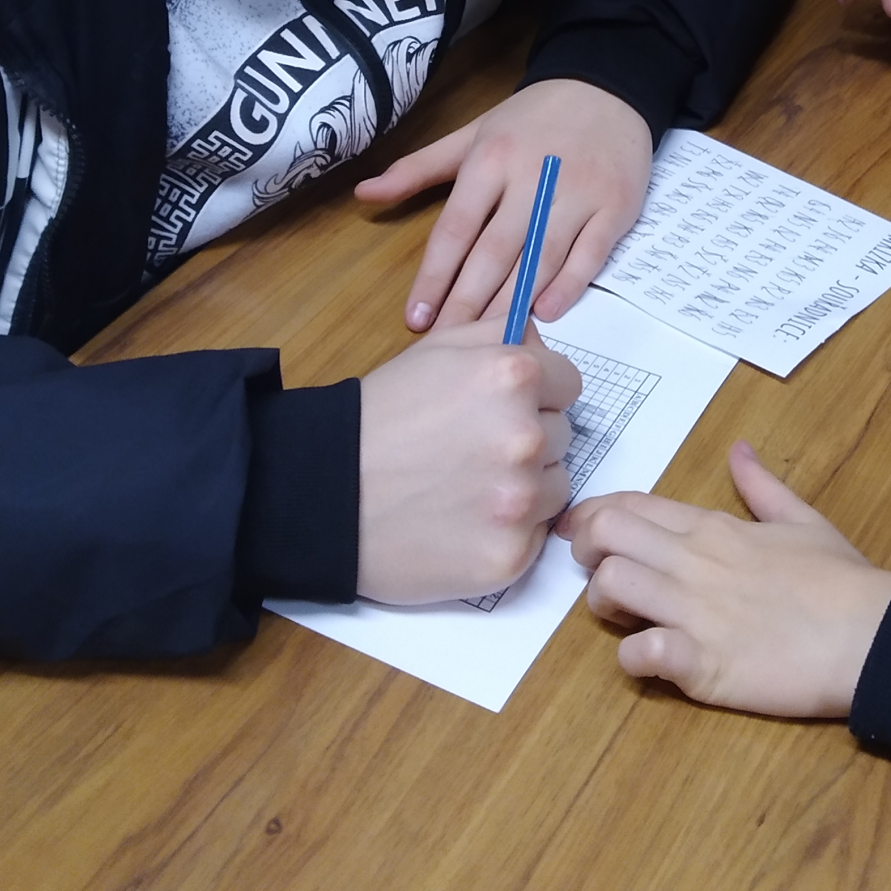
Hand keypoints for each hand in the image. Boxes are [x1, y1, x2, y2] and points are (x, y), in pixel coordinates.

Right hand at [356, 317, 581, 603]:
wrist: (320, 495)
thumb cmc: (378, 418)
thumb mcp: (435, 350)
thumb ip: (500, 332)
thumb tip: (542, 336)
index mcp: (513, 376)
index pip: (569, 383)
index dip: (538, 393)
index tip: (503, 407)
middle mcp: (525, 436)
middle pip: (562, 434)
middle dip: (528, 438)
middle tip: (472, 449)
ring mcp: (519, 502)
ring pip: (556, 486)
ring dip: (524, 486)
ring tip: (466, 486)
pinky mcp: (508, 558)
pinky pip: (534, 538)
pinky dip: (507, 533)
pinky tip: (463, 522)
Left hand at [357, 80, 652, 332]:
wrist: (607, 87)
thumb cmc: (533, 117)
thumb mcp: (472, 133)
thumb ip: (418, 168)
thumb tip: (364, 193)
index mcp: (492, 158)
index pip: (456, 228)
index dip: (434, 276)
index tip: (416, 317)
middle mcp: (532, 177)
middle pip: (495, 251)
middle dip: (468, 302)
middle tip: (448, 342)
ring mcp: (577, 193)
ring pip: (540, 258)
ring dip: (513, 302)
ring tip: (489, 341)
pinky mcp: (614, 207)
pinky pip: (589, 255)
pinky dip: (568, 286)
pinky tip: (546, 312)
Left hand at [563, 441, 890, 716]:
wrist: (873, 637)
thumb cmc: (842, 580)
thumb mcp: (803, 520)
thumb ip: (762, 487)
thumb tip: (738, 449)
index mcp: (714, 528)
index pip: (631, 504)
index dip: (597, 515)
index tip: (588, 533)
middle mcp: (695, 562)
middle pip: (605, 534)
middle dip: (586, 551)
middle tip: (598, 572)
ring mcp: (695, 613)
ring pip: (610, 586)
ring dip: (604, 604)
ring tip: (627, 619)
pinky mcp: (702, 665)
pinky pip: (640, 656)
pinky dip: (634, 660)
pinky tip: (654, 662)